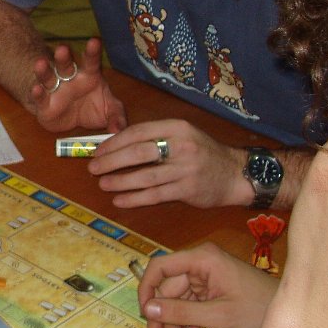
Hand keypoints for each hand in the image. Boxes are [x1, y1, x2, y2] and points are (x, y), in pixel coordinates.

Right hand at [29, 38, 127, 133]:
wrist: (72, 120)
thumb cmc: (93, 108)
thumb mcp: (110, 111)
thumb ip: (117, 117)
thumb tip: (118, 129)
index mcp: (89, 76)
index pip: (91, 61)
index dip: (92, 51)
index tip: (94, 41)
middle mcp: (70, 79)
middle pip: (65, 65)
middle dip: (63, 57)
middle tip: (62, 49)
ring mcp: (55, 90)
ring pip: (48, 77)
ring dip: (44, 71)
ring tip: (40, 63)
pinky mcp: (44, 105)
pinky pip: (40, 98)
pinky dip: (37, 93)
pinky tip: (36, 89)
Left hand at [89, 120, 247, 208]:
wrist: (235, 173)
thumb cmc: (201, 153)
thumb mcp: (182, 135)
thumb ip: (154, 137)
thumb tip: (115, 144)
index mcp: (176, 127)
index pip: (138, 132)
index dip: (114, 142)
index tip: (98, 151)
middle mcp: (181, 146)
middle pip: (138, 153)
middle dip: (111, 161)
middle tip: (93, 168)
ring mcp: (185, 169)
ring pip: (145, 176)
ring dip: (120, 181)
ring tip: (103, 184)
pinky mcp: (187, 189)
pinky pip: (155, 195)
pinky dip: (134, 199)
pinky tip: (120, 200)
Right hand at [138, 243, 277, 327]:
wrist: (294, 319)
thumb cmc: (259, 312)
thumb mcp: (218, 316)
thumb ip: (180, 312)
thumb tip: (147, 310)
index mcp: (203, 259)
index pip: (160, 267)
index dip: (146, 289)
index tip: (144, 315)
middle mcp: (202, 262)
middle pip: (167, 286)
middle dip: (163, 314)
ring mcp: (208, 275)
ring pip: (176, 296)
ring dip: (175, 320)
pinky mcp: (214, 288)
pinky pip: (190, 301)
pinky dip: (187, 318)